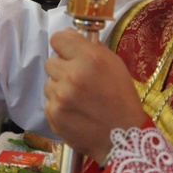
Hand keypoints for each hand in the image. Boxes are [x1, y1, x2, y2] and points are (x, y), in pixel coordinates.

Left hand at [43, 29, 146, 162]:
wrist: (123, 138)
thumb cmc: (121, 99)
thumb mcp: (114, 65)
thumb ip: (91, 48)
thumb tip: (68, 34)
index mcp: (89, 59)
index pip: (58, 38)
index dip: (64, 46)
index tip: (70, 53)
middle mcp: (72, 75)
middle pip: (51, 61)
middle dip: (63, 69)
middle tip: (79, 81)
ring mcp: (60, 96)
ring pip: (49, 82)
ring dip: (60, 88)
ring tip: (79, 99)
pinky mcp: (53, 114)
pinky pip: (49, 101)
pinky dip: (59, 106)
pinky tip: (75, 112)